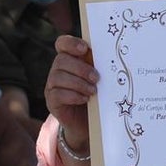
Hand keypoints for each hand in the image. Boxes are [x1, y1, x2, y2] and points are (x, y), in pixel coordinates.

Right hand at [44, 36, 98, 151]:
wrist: (89, 122)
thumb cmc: (97, 95)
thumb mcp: (99, 79)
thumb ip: (100, 66)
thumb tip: (113, 54)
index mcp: (70, 59)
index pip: (62, 43)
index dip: (71, 43)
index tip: (85, 49)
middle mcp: (58, 70)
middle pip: (61, 60)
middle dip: (81, 68)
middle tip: (97, 78)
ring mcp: (52, 85)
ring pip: (58, 77)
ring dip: (78, 83)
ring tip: (94, 91)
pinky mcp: (52, 101)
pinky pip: (57, 94)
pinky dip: (73, 95)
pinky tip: (85, 99)